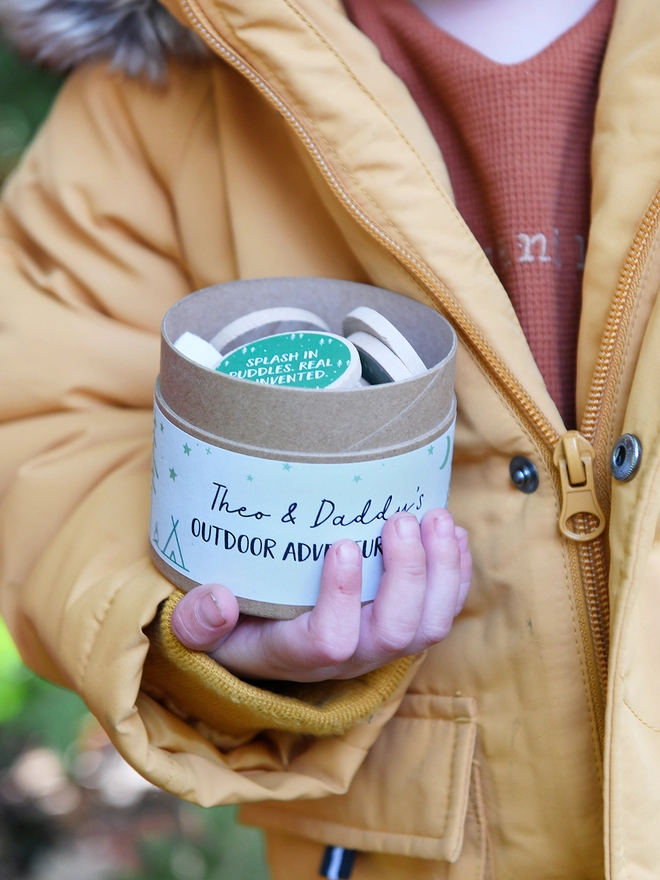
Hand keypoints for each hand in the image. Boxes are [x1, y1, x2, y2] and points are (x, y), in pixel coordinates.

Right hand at [170, 509, 470, 681]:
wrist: (265, 644)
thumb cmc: (233, 627)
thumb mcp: (200, 630)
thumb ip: (196, 622)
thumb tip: (216, 600)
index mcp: (296, 654)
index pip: (331, 641)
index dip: (341, 597)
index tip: (340, 544)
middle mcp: (347, 658)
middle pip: (394, 634)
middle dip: (407, 575)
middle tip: (401, 519)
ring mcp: (378, 645)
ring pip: (428, 626)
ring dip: (441, 572)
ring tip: (435, 518)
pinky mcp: (400, 629)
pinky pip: (442, 612)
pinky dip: (455, 574)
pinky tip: (452, 535)